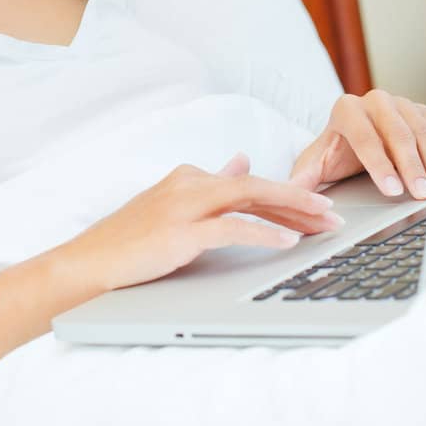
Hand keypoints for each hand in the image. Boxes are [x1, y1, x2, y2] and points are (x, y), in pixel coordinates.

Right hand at [67, 152, 343, 292]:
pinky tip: (288, 242)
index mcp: (190, 177)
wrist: (89, 263)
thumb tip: (241, 162)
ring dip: (293, 210)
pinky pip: (231, 228)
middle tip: (336, 214)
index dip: (288, 196)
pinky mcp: (181, 231)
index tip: (319, 208)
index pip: (250, 183)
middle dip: (301, 199)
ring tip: (325, 222)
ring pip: (250, 198)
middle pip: (257, 186)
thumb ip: (211, 184)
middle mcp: (190, 183)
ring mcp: (184, 205)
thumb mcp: (174, 206)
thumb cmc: (130, 241)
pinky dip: (263, 232)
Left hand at [288, 90, 425, 200]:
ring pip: (421, 130)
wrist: (356, 140)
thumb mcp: (316, 165)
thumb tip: (288, 194)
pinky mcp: (421, 111)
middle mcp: (374, 100)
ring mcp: (401, 103)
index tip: (392, 190)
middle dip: (411, 166)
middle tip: (420, 194)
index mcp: (346, 110)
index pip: (364, 136)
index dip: (379, 165)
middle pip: (397, 133)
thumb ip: (303, 179)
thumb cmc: (337, 154)